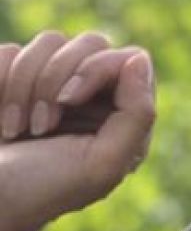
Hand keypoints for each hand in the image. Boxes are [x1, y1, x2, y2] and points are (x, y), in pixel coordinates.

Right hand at [0, 31, 155, 230]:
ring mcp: (52, 84)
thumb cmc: (43, 189)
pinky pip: (10, 52)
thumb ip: (137, 115)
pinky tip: (1, 122)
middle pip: (91, 42)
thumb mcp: (103, 164)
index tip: (68, 100)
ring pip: (50, 41)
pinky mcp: (13, 80)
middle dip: (56, 78)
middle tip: (40, 125)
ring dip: (25, 85)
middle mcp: (93, 94)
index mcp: (121, 113)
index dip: (96, 69)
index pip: (130, 58)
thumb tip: (137, 59)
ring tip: (17, 130)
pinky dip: (0, 82)